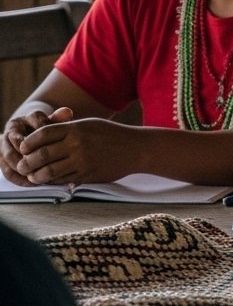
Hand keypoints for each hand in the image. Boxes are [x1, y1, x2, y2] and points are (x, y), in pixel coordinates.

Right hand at [2, 108, 62, 184]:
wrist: (30, 138)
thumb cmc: (46, 132)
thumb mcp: (53, 125)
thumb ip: (59, 119)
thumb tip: (67, 112)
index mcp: (25, 119)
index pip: (35, 120)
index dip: (46, 131)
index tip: (57, 141)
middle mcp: (12, 130)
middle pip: (16, 141)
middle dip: (30, 153)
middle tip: (44, 163)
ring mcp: (4, 145)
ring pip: (9, 156)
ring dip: (23, 167)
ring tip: (38, 175)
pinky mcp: (3, 159)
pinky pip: (7, 170)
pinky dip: (19, 178)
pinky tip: (32, 183)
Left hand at [11, 109, 135, 184]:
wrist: (136, 149)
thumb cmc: (112, 134)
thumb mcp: (90, 124)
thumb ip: (67, 128)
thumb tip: (42, 135)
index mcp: (76, 129)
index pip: (42, 134)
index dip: (28, 142)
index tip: (24, 147)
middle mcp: (77, 144)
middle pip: (41, 154)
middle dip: (27, 162)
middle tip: (22, 166)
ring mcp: (83, 161)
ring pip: (50, 171)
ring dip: (37, 176)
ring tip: (33, 176)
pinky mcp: (88, 175)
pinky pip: (64, 180)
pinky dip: (53, 181)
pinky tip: (50, 180)